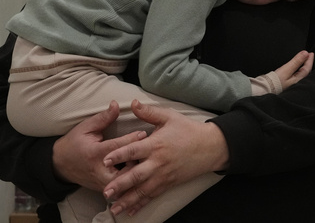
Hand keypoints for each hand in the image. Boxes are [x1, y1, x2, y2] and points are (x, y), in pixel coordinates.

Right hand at [52, 101, 147, 191]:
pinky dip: (132, 182)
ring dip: (137, 174)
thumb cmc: (75, 143)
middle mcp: (100, 171)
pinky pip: (122, 189)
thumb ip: (103, 117)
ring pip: (125, 183)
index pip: (117, 147)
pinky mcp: (105, 190)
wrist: (61, 165)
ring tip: (148, 163)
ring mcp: (102, 183)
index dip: (132, 140)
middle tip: (151, 152)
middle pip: (125, 169)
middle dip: (138, 162)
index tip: (145, 133)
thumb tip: (116, 104)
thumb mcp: (86, 127)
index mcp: (95, 153)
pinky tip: (143, 174)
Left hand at [102, 100, 229, 216]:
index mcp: (156, 144)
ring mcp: (163, 175)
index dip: (119, 154)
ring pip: (142, 190)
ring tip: (114, 208)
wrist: (210, 147)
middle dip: (120, 185)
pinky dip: (141, 204)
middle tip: (105, 192)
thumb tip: (132, 103)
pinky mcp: (168, 184)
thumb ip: (149, 112)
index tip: (105, 159)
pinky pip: (152, 196)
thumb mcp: (169, 117)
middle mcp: (158, 162)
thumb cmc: (188, 130)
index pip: (134, 150)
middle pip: (136, 175)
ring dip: (127, 200)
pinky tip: (131, 211)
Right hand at [273, 50, 313, 90]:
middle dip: (308, 63)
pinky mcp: (288, 84)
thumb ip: (296, 61)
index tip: (311, 53)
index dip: (309, 60)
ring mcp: (292, 84)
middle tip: (309, 55)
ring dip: (303, 66)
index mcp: (298, 80)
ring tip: (305, 60)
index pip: (307, 68)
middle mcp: (297, 82)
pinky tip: (297, 68)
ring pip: (302, 73)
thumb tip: (305, 53)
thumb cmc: (276, 81)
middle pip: (306, 71)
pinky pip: (297, 75)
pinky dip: (299, 69)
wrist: (266, 88)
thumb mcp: (286, 70)